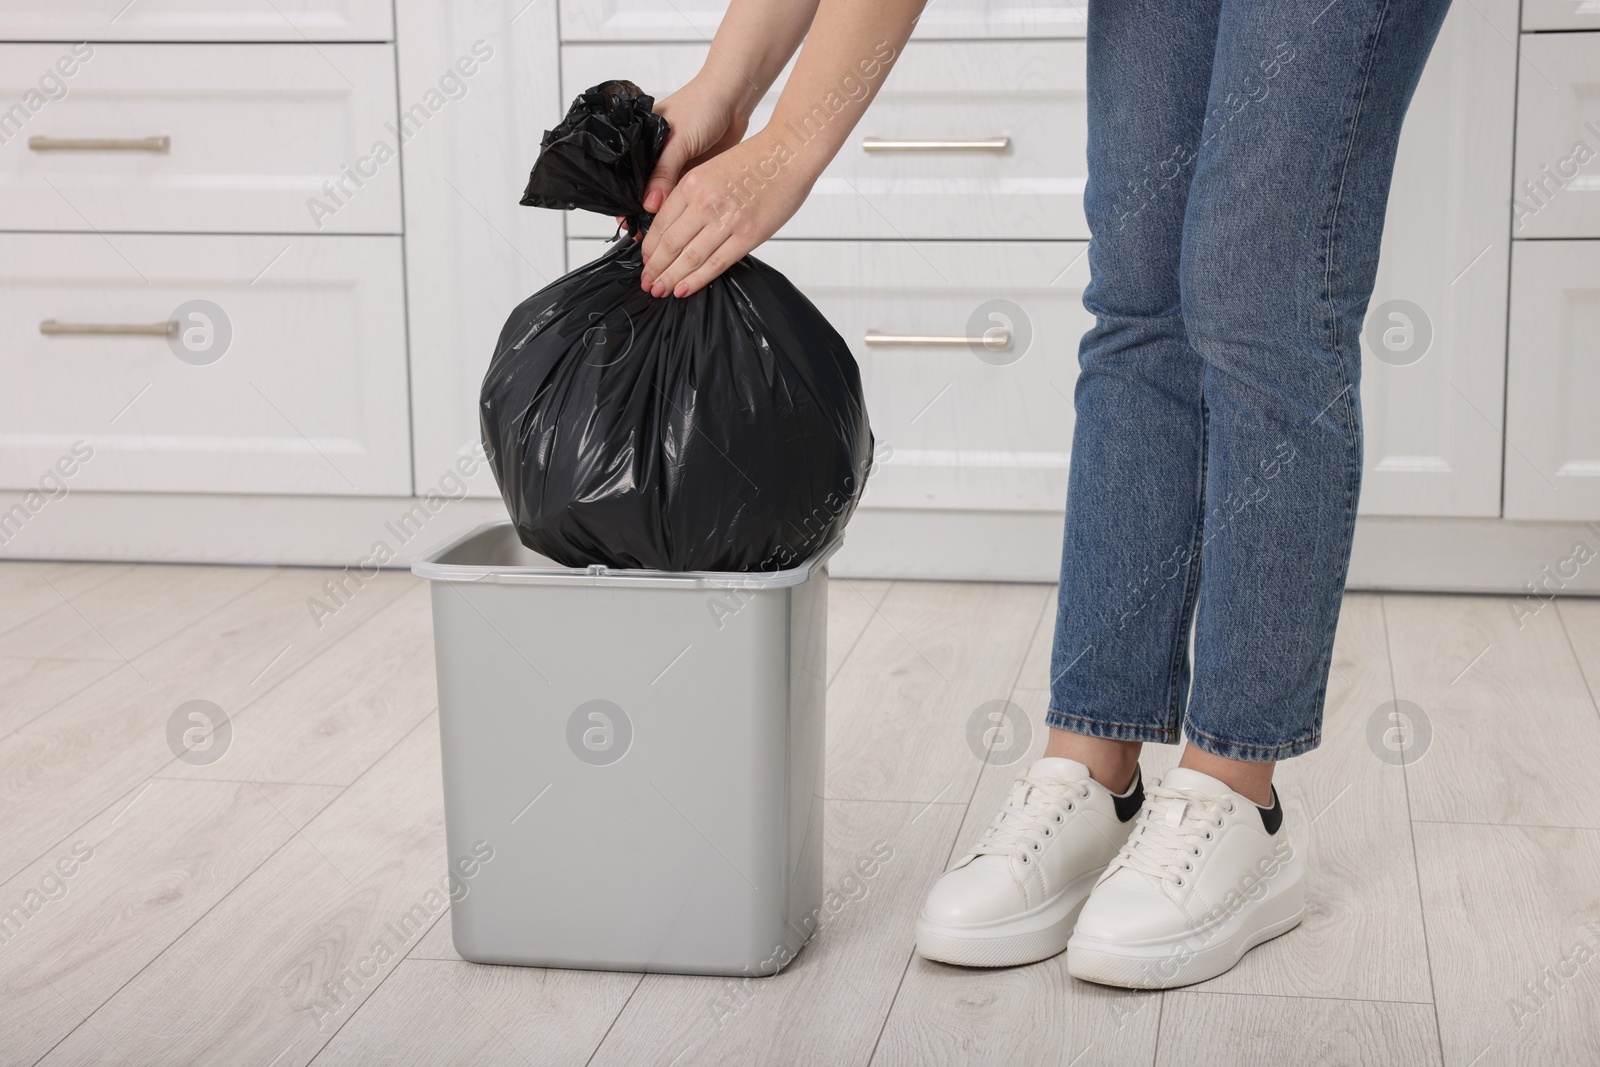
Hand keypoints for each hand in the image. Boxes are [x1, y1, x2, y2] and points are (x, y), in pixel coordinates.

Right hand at [615, 76, 748, 232]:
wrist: (733, 100)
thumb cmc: (702, 106)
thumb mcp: (677, 140)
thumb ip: (663, 172)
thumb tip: (649, 205)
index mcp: (639, 141)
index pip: (624, 175)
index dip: (623, 199)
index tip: (626, 221)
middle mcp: (653, 156)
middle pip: (640, 191)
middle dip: (640, 213)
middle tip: (641, 234)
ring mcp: (672, 165)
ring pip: (660, 197)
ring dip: (659, 215)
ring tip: (656, 235)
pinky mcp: (690, 173)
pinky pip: (679, 196)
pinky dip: (677, 210)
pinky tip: (674, 224)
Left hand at [641, 128, 813, 297]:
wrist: (789, 153)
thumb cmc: (755, 160)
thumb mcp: (710, 169)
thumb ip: (691, 195)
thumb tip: (676, 226)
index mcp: (691, 184)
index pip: (660, 223)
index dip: (649, 247)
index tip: (644, 261)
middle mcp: (704, 203)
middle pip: (670, 244)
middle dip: (655, 268)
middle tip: (647, 283)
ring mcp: (726, 221)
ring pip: (689, 257)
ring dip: (671, 278)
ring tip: (659, 291)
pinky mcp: (748, 235)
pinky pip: (716, 263)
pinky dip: (697, 280)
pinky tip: (683, 290)